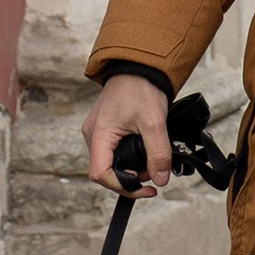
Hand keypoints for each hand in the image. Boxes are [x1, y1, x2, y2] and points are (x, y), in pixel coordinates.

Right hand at [86, 73, 170, 196]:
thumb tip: (160, 180)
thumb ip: (158, 153)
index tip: (146, 187)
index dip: (123, 186)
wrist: (139, 67)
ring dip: (132, 167)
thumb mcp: (154, 123)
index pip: (100, 174)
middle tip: (155, 171)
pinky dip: (131, 157)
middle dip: (131, 178)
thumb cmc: (141, 89)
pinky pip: (115, 151)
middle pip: (106, 171)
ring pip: (111, 162)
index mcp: (98, 135)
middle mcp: (93, 135)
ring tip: (152, 161)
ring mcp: (98, 132)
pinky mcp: (107, 129)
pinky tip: (146, 153)